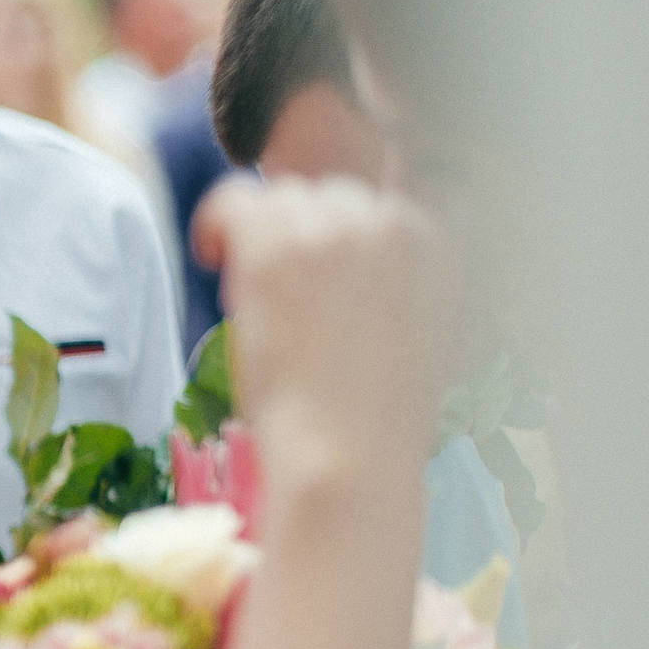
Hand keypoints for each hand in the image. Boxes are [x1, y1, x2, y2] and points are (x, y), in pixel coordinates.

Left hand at [192, 177, 457, 485]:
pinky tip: (211, 258)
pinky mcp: (274, 245)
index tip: (320, 265)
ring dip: (261, 234)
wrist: (349, 456)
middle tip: (282, 289)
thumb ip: (405, 281)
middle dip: (301, 233)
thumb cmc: (378, 420)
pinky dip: (214, 223)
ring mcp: (333, 230)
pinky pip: (231, 199)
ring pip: (281, 196)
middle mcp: (392, 222)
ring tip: (253, 290)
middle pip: (329, 192)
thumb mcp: (424, 335)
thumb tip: (364, 258)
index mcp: (437, 242)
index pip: (386, 193)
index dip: (342, 228)